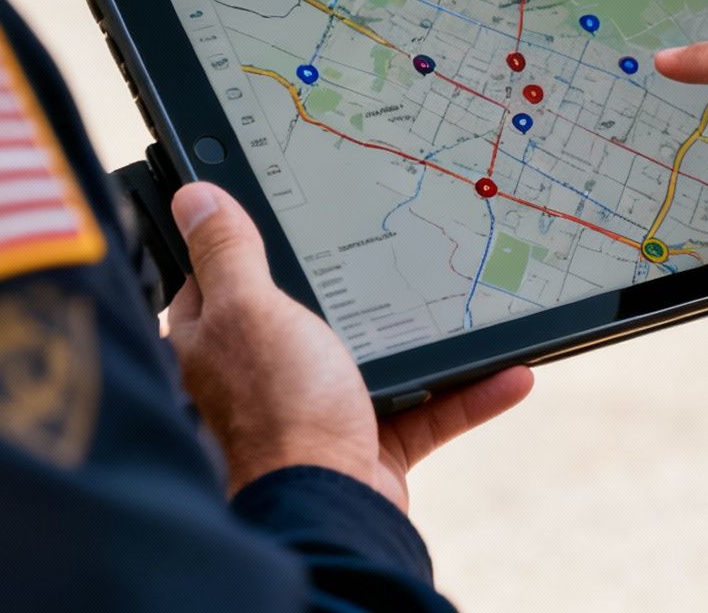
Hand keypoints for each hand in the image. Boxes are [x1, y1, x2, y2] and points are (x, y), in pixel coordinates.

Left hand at [165, 183, 532, 510]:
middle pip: (311, 313)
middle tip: (402, 238)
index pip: (223, 277)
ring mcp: (318, 412)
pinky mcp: (369, 447)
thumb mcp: (249, 309)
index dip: (249, 241)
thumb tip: (196, 195)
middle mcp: (261, 378)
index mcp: (215, 342)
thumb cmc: (277, 410)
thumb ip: (229, 253)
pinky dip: (469, 394)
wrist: (326, 511)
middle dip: (358, 284)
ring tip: (468, 298)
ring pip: (379, 360)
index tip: (294, 206)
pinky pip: (428, 412)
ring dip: (430, 340)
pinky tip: (511, 373)